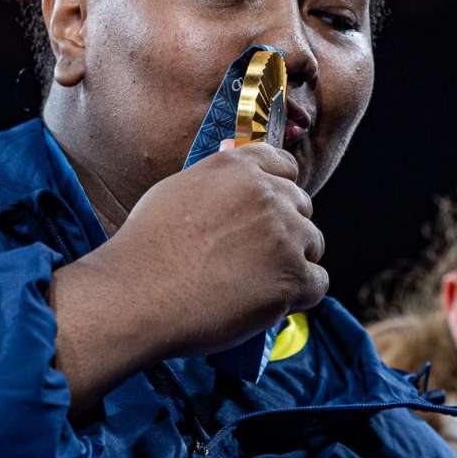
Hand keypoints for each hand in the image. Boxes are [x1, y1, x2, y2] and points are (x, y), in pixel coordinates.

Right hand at [49, 141, 325, 410]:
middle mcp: (268, 194)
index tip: (268, 213)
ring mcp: (285, 235)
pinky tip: (268, 302)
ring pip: (313, 245)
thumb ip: (215, 176)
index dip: (280, 191)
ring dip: (293, 263)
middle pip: (302, 207)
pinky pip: (317, 283)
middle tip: (253, 258)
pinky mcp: (292, 277)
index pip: (285, 165)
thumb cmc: (147, 249)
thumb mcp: (176, 191)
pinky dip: (299, 297)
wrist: (138, 295)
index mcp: (238, 168)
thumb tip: (233, 155)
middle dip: (286, 230)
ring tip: (254, 283)